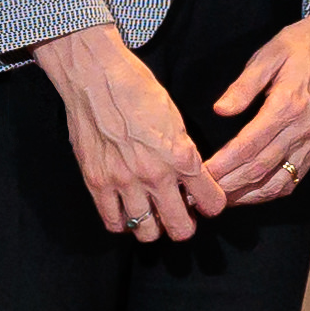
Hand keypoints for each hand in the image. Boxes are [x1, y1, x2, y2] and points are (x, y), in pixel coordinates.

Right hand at [30, 26, 226, 242]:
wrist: (97, 79)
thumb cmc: (140, 91)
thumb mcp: (177, 120)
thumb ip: (185, 154)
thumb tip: (190, 177)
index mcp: (182, 157)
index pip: (211, 202)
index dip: (213, 205)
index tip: (208, 202)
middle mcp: (155, 175)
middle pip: (179, 228)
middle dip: (185, 225)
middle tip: (182, 215)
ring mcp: (123, 182)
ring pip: (146, 232)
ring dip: (153, 226)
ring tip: (153, 214)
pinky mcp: (96, 182)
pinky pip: (113, 221)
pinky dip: (124, 222)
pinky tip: (128, 212)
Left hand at [204, 4, 309, 204]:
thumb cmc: (301, 46)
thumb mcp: (267, 56)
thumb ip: (243, 86)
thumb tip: (221, 110)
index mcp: (287, 106)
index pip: (248, 146)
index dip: (222, 165)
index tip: (199, 174)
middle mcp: (302, 129)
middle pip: (260, 169)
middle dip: (228, 186)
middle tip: (201, 194)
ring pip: (278, 181)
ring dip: (248, 195)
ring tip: (221, 200)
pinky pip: (294, 178)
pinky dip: (270, 192)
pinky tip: (251, 193)